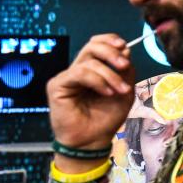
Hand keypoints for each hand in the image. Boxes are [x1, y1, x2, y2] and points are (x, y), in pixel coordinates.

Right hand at [47, 34, 135, 150]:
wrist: (93, 140)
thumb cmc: (107, 117)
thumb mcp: (125, 91)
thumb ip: (125, 71)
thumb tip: (125, 49)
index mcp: (94, 69)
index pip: (98, 44)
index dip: (110, 41)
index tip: (124, 47)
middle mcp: (79, 70)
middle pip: (92, 47)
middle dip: (111, 53)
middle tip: (124, 66)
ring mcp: (68, 77)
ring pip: (89, 61)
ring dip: (110, 75)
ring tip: (120, 91)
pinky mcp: (58, 85)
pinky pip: (79, 73)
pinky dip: (98, 81)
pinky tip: (107, 93)